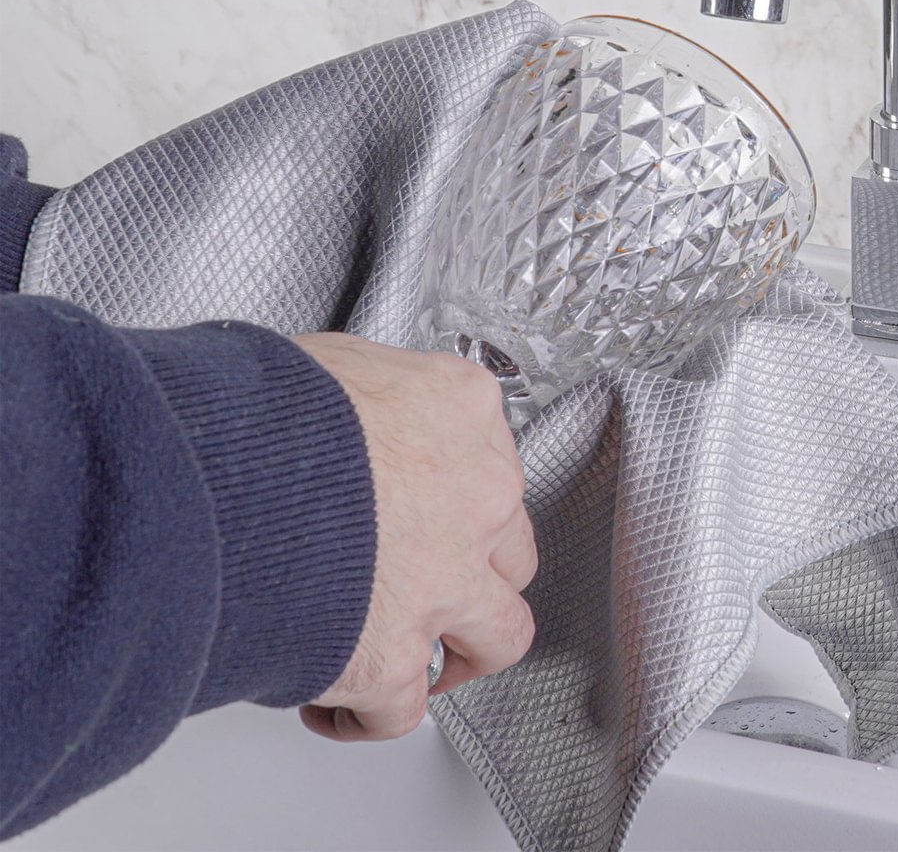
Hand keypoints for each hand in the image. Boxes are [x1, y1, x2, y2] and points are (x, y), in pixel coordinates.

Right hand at [292, 333, 536, 742]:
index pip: (490, 455)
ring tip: (424, 657)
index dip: (457, 488)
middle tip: (436, 581)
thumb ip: (370, 396)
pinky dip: (373, 714)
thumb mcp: (330, 363)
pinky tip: (342, 705)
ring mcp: (445, 579)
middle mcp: (474, 496)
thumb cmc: (252, 407)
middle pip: (508, 548)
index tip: (433, 504)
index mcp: (459, 410)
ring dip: (462, 652)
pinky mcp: (395, 654)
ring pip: (498, 633)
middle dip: (476, 571)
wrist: (209, 474)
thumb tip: (348, 418)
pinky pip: (404, 707)